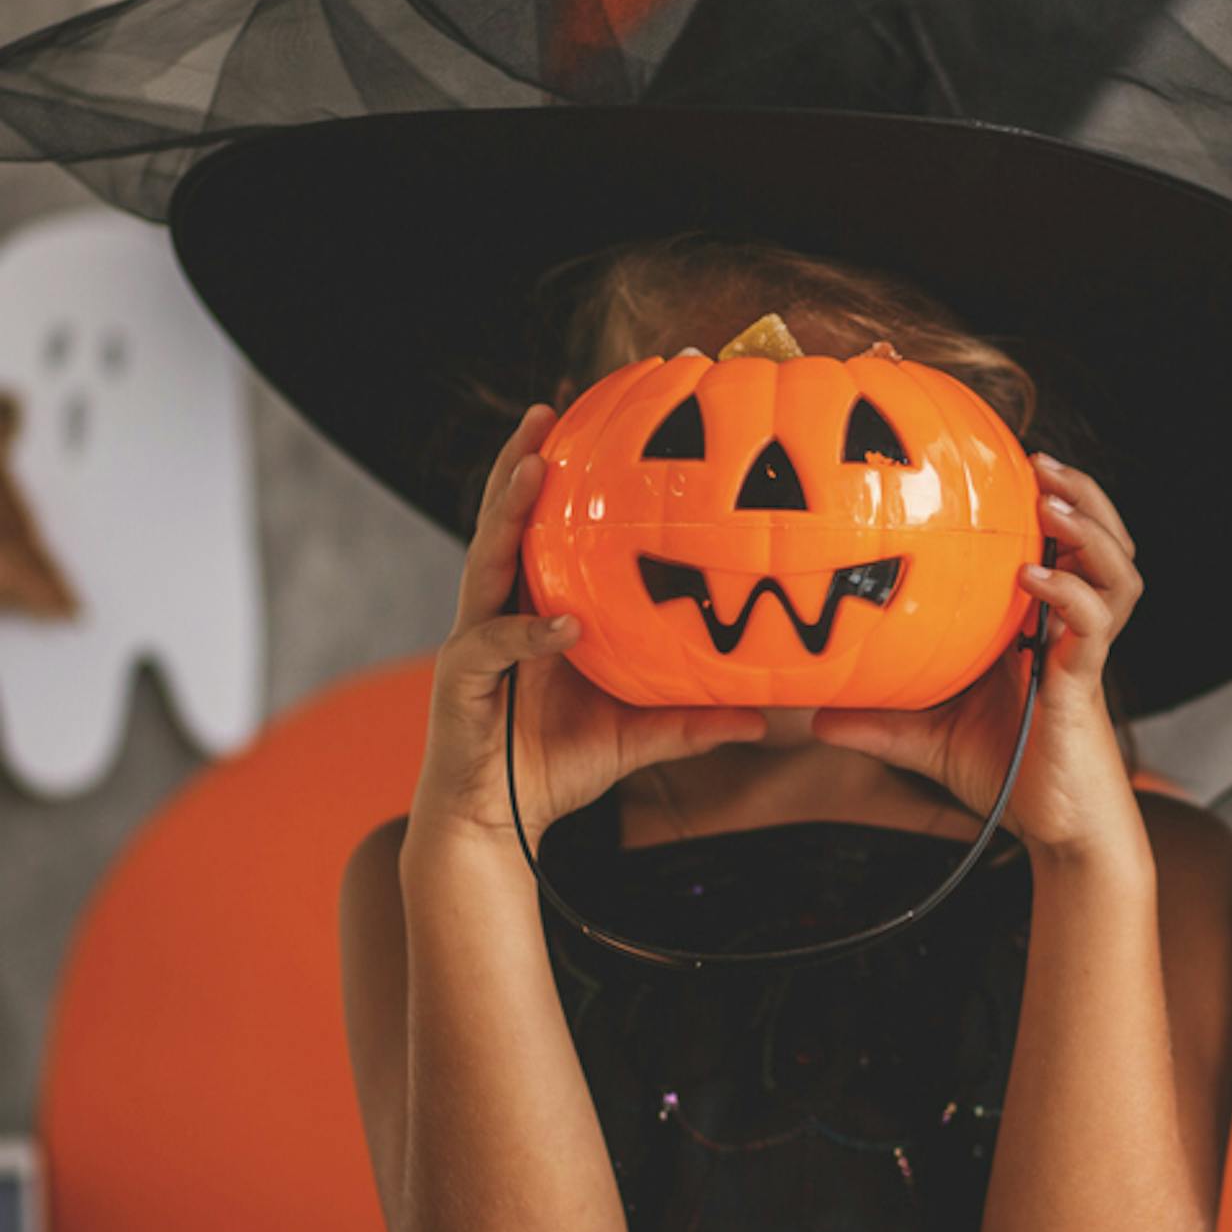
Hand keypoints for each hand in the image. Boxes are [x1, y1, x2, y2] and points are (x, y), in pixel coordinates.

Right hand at [408, 405, 763, 842]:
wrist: (497, 825)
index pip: (555, 525)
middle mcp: (502, 607)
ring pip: (486, 560)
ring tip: (535, 468)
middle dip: (528, 458)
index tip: (605, 418)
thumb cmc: (558, 765)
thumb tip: (770, 715)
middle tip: (553, 406)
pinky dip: (529, 633)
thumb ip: (697, 717)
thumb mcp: (643, 734)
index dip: (574, 474)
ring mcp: (476, 638)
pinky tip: (565, 623)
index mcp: (540, 603)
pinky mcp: (460, 679)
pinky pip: (494, 645)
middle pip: (508, 519)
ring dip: (508, 512)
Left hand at [814, 454, 1141, 856]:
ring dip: (1091, 529)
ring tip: (1053, 501)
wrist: (1057, 831)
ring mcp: (1084, 655)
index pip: (1060, 549)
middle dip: (1083, 496)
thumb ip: (879, 721)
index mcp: (1042, 628)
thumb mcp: (927, 739)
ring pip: (1118, 573)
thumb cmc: (1007, 775)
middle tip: (1039, 462)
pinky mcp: (1085, 685)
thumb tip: (810, 715)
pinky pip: (1092, 626)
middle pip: (1105, 544)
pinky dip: (1069, 593)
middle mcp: (1072, 632)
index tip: (1011, 464)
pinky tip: (1036, 576)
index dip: (1049, 504)